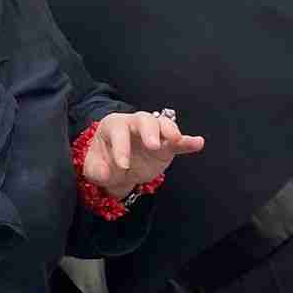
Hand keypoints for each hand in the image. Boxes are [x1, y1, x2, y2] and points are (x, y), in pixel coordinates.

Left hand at [82, 111, 204, 199]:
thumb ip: (96, 170)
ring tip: (176, 140)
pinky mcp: (166, 146)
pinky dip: (188, 141)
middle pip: (144, 120)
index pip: (118, 132)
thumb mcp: (93, 169)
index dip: (120, 147)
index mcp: (114, 125)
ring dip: (170, 131)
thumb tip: (105, 173)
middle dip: (149, 131)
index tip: (123, 166)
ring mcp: (153, 134)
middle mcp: (134, 124)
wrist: (118, 169)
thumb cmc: (104, 163)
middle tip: (152, 145)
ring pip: (162, 124)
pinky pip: (179, 141)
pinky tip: (198, 142)